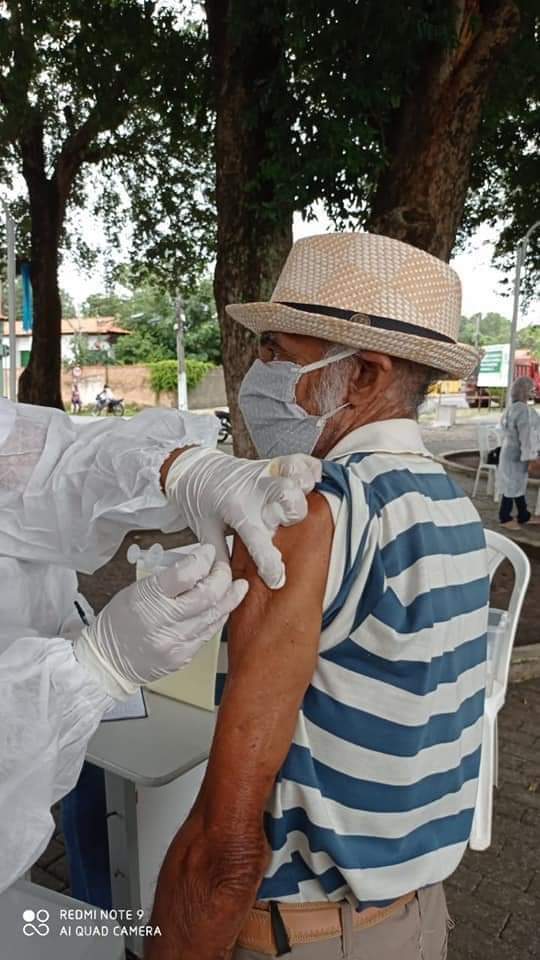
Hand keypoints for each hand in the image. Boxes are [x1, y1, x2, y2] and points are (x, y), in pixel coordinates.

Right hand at [73, 544, 246, 698]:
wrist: (107, 662)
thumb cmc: (119, 622)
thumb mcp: (136, 590)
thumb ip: (169, 579)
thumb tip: (199, 564)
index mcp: (147, 600)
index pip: (185, 574)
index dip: (203, 559)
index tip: (209, 551)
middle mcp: (163, 622)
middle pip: (208, 595)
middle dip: (223, 577)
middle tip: (225, 568)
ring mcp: (175, 642)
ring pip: (215, 615)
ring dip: (230, 597)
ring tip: (238, 586)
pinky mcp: (184, 657)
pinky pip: (209, 632)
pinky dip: (218, 616)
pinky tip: (222, 607)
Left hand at [164, 449, 321, 588]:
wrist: (193, 467)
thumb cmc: (199, 498)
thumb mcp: (203, 530)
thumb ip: (218, 558)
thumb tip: (230, 585)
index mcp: (235, 507)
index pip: (258, 539)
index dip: (271, 564)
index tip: (277, 579)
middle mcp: (254, 488)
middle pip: (288, 495)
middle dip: (292, 514)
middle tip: (281, 523)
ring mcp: (266, 473)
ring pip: (298, 475)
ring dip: (303, 490)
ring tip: (294, 501)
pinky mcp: (274, 465)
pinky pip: (302, 461)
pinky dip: (311, 471)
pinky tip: (308, 484)